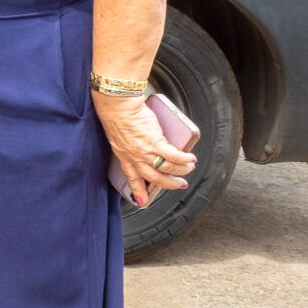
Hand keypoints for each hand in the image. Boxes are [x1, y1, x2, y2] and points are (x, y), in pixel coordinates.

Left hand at [94, 91, 195, 207]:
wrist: (117, 106)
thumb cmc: (117, 115)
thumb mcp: (120, 136)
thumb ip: (131, 144)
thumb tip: (147, 145)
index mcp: (124, 156)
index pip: (131, 178)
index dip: (138, 191)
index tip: (142, 201)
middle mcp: (134, 157)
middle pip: (154, 178)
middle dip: (169, 184)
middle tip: (180, 184)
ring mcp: (145, 151)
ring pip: (166, 169)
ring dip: (181, 170)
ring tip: (189, 168)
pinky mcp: (155, 142)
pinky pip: (173, 156)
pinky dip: (184, 159)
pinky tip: (191, 158)